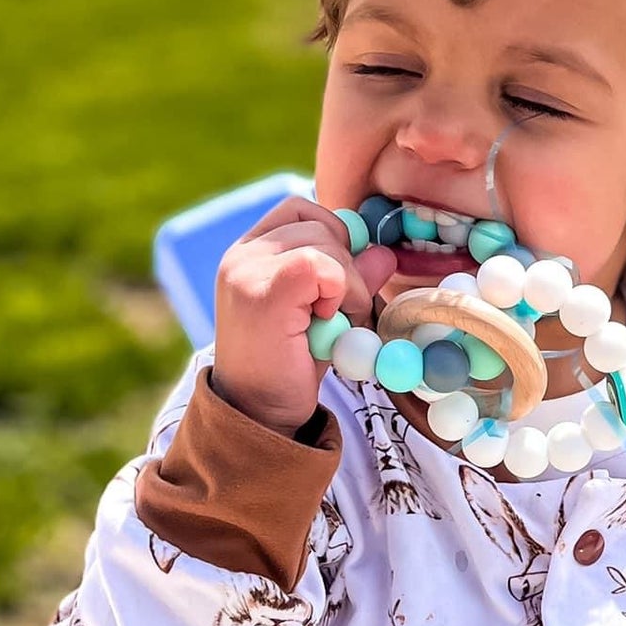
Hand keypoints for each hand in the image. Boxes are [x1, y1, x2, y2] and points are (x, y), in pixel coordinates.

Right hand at [212, 195, 395, 435]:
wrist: (260, 414)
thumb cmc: (290, 368)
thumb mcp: (326, 316)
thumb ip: (350, 279)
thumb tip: (383, 252)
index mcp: (250, 252)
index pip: (302, 211)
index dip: (336, 239)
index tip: (339, 287)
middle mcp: (242, 254)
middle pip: (320, 224)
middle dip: (348, 267)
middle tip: (342, 315)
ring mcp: (247, 271)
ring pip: (326, 243)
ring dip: (350, 286)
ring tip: (334, 325)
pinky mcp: (262, 293)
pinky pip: (322, 266)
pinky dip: (341, 293)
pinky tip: (327, 325)